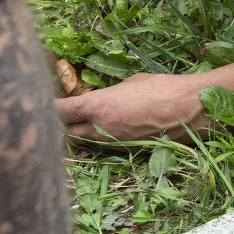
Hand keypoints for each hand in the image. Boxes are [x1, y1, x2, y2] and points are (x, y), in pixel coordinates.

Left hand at [57, 71, 209, 143]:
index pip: (58, 111)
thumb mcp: (132, 82)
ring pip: (85, 141)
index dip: (48, 107)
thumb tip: (104, 98)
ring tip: (84, 122)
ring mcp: (112, 143)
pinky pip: (106, 145)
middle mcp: (98, 128)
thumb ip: (110, 93)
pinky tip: (112, 128)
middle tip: (62, 115)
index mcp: (96, 106)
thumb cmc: (162, 87)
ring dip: (81, 132)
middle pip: (65, 132)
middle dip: (61, 124)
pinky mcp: (127, 151)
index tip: (42, 103)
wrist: (191, 110)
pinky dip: (103, 138)